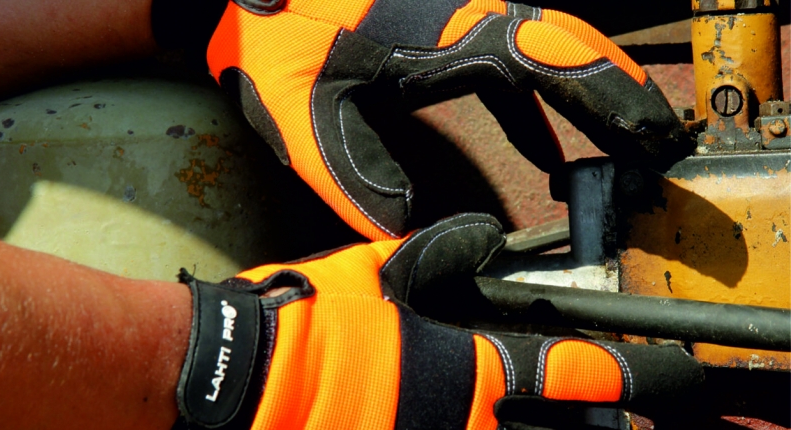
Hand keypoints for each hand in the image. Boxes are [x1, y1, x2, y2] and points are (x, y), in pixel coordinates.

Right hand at [173, 214, 702, 429]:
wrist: (240, 383)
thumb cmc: (308, 324)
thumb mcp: (373, 274)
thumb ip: (438, 254)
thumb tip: (482, 237)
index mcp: (465, 367)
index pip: (569, 374)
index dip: (623, 377)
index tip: (660, 378)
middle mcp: (466, 422)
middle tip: (628, 424)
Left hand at [206, 0, 688, 239]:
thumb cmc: (271, 38)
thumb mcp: (308, 116)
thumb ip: (358, 177)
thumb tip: (410, 233)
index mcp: (445, 30)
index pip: (548, 58)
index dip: (607, 96)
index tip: (649, 131)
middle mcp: (464, 14)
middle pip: (565, 47)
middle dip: (616, 95)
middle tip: (658, 145)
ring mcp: (455, 14)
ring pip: (543, 51)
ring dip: (583, 98)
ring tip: (620, 148)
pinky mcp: (439, 25)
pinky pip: (506, 63)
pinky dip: (533, 104)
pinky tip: (542, 145)